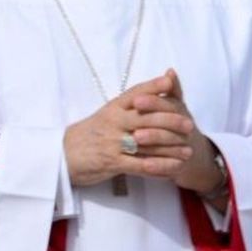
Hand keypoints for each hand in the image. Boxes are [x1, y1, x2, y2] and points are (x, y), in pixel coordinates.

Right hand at [64, 72, 196, 187]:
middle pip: (146, 117)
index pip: (134, 93)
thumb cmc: (88, 135)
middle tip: (189, 125)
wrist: (63, 154)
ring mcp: (112, 142)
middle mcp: (112, 122)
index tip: (170, 81)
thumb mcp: (105, 117)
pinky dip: (159, 167)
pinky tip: (173, 169)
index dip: (152, 87)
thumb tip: (147, 97)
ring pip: (147, 142)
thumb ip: (126, 108)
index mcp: (111, 108)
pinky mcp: (112, 162)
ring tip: (188, 151)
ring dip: (170, 148)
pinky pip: (141, 165)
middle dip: (170, 120)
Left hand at [132, 70, 225, 195]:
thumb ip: (169, 90)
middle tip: (133, 118)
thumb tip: (170, 70)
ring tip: (136, 139)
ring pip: (169, 142)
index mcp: (179, 110)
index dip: (152, 102)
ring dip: (153, 140)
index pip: (166, 103)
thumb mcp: (173, 105)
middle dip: (150, 121)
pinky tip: (145, 164)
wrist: (194, 154)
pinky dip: (159, 165)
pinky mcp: (182, 164)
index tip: (136, 101)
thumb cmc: (176, 124)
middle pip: (168, 122)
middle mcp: (184, 126)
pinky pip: (172, 165)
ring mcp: (185, 145)